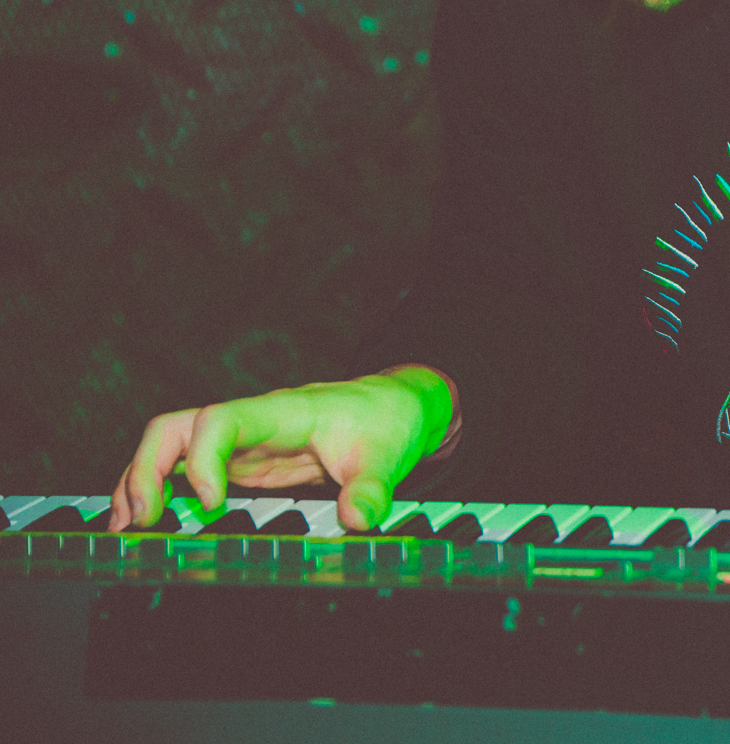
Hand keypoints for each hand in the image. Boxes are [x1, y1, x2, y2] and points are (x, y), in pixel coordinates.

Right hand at [107, 366, 456, 533]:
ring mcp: (241, 443)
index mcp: (281, 413)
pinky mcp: (241, 463)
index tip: (210, 501)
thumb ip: (371, 488)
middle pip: (175, 428)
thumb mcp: (386, 457)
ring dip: (140, 482)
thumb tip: (358, 519)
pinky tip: (145, 522)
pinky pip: (184, 469)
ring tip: (126, 529)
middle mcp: (250, 424)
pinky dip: (158, 491)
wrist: (395, 408)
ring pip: (170, 447)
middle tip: (142, 521)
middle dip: (147, 470)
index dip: (203, 458)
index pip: (221, 419)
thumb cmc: (385, 423)